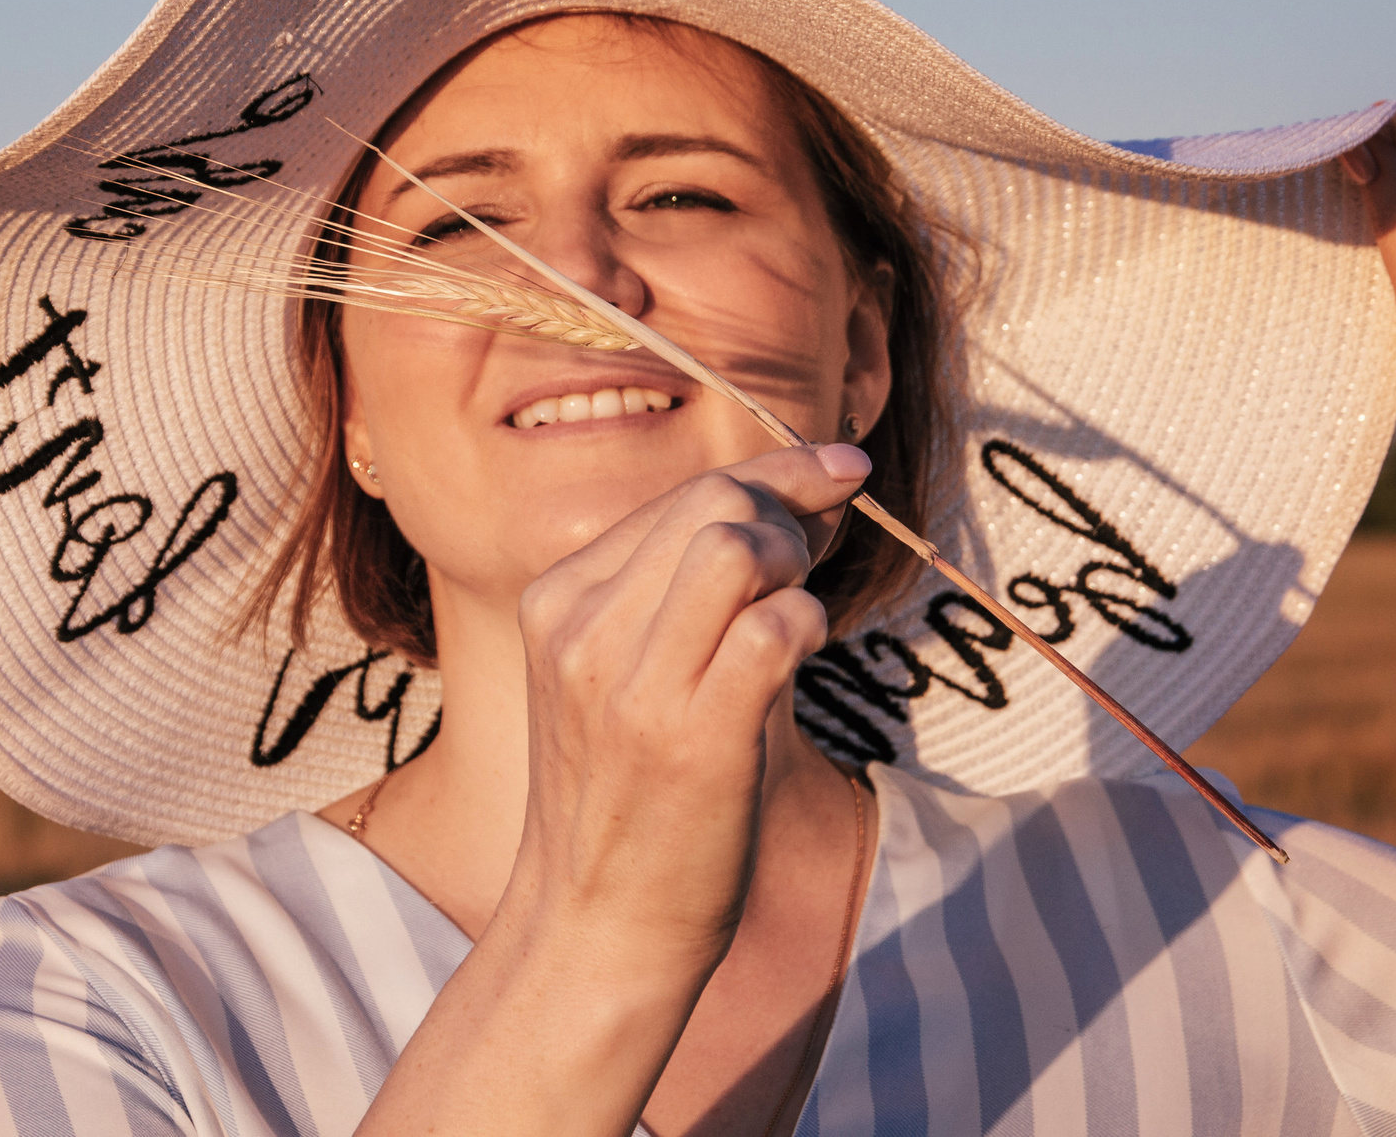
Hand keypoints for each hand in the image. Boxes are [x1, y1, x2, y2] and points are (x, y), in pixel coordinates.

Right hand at [356, 439, 869, 1136]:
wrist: (593, 926)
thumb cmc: (626, 801)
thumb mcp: (614, 679)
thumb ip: (671, 595)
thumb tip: (787, 510)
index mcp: (556, 601)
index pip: (676, 497)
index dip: (773, 470)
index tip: (839, 468)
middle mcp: (582, 630)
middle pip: (709, 504)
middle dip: (793, 499)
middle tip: (834, 537)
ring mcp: (633, 685)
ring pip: (734, 548)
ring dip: (795, 558)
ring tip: (806, 602)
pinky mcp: (691, 739)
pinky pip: (772, 630)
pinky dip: (807, 622)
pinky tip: (809, 648)